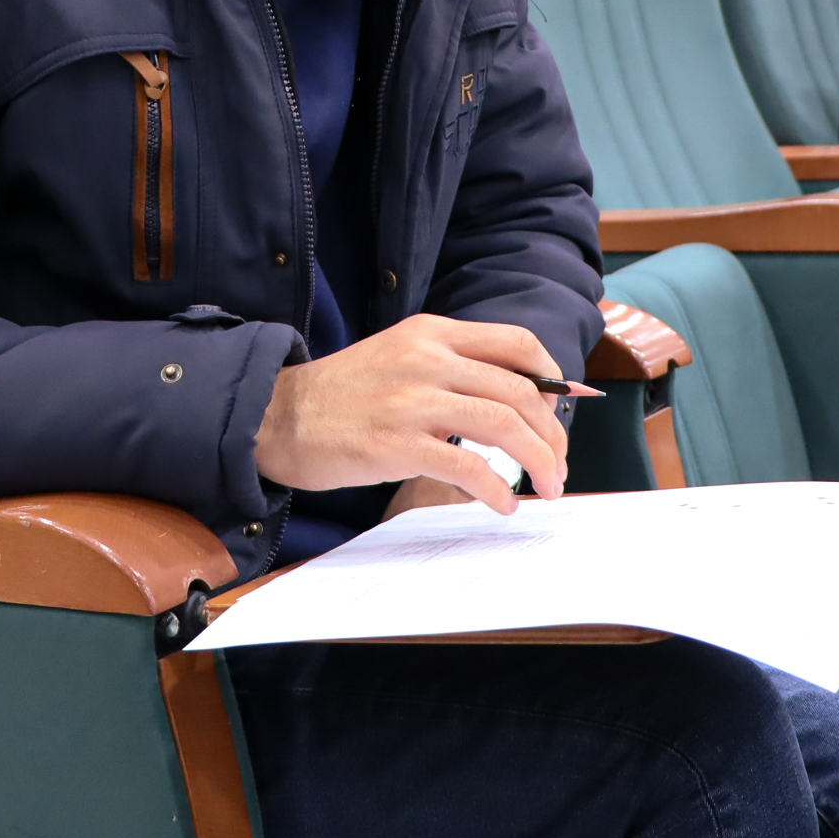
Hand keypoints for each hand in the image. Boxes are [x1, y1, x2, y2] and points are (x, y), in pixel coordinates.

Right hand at [255, 314, 570, 515]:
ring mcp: (412, 400)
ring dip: (538, 460)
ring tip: (547, 486)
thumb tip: (517, 402)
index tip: (562, 410)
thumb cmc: (342, 395)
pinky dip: (496, 489)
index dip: (553, 377)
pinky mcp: (396, 442)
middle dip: (553, 434)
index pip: (516, 342)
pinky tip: (502, 505)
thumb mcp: (399, 358)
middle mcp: (427, 358)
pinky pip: (468, 465)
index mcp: (432, 332)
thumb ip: (451, 369)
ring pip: (503, 424)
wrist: (275, 415)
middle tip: (558, 465)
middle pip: (520, 390)